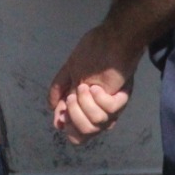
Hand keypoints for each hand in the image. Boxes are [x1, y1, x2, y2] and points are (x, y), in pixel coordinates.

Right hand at [47, 25, 138, 144]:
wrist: (113, 39)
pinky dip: (99, 99)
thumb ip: (61, 89)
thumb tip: (53, 109)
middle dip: (74, 115)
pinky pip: (109, 112)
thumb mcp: (71, 71)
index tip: (61, 118)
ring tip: (86, 87)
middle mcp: (101, 112)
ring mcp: (112, 108)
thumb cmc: (94, 52)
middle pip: (85, 134)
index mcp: (88, 107)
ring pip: (97, 124)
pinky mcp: (121, 100)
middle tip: (74, 96)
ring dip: (86, 105)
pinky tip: (98, 87)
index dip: (69, 129)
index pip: (79, 134)